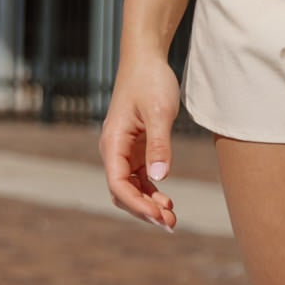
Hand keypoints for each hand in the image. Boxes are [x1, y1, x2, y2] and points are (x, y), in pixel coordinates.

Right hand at [99, 0, 186, 229]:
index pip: (118, 185)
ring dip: (148, 204)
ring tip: (172, 218)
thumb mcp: (158, 113)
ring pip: (131, 188)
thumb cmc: (150, 81)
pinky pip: (139, 178)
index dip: (137, 205)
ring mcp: (124, 151)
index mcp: (113, 144)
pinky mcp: (135, 148)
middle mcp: (113, 151)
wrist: (146, 59)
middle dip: (144, 211)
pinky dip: (151, 191)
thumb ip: (159, 144)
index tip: (159, 217)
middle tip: (171, 224)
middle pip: (123, 192)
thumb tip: (160, 176)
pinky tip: (167, 201)